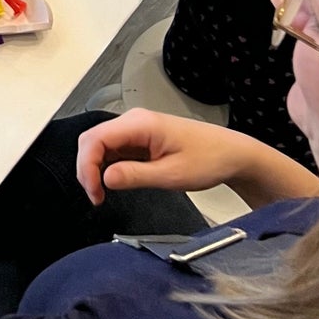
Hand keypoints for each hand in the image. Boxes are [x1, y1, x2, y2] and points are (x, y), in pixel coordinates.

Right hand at [77, 108, 262, 203]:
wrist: (232, 154)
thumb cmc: (209, 159)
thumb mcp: (173, 175)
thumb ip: (136, 175)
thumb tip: (104, 178)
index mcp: (139, 124)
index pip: (95, 138)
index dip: (87, 165)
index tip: (94, 192)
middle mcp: (132, 121)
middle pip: (92, 139)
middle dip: (87, 168)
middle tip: (96, 196)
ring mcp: (135, 128)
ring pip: (100, 144)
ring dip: (95, 168)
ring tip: (102, 193)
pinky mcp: (139, 138)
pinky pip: (113, 149)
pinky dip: (107, 166)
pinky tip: (114, 181)